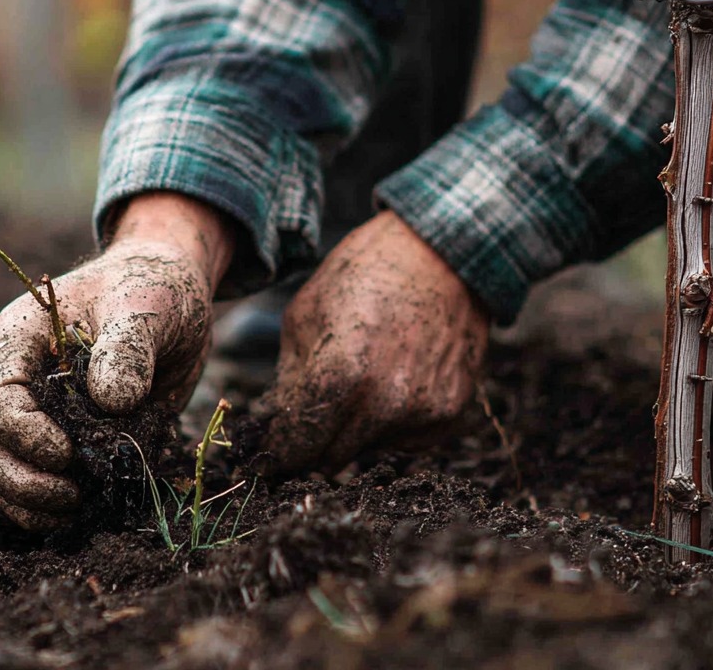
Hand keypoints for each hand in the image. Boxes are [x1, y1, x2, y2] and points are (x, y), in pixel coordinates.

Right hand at [0, 194, 232, 528]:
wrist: (170, 299)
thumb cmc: (152, 291)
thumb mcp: (146, 307)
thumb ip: (127, 348)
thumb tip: (112, 401)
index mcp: (22, 337)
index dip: (21, 433)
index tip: (67, 453)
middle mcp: (15, 376)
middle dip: (16, 478)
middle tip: (69, 498)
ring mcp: (30, 410)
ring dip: (24, 500)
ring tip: (74, 510)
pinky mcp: (54, 438)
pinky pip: (23, 481)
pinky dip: (42, 506)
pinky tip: (80, 513)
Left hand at [258, 211, 489, 474]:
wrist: (443, 253)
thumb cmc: (364, 273)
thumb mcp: (305, 316)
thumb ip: (289, 381)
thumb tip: (274, 426)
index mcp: (342, 377)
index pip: (297, 446)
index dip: (274, 455)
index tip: (261, 458)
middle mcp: (386, 405)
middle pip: (329, 459)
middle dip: (309, 446)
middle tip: (299, 427)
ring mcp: (423, 413)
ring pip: (367, 451)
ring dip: (350, 433)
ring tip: (354, 384)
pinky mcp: (450, 413)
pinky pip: (404, 440)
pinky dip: (388, 425)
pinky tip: (389, 381)